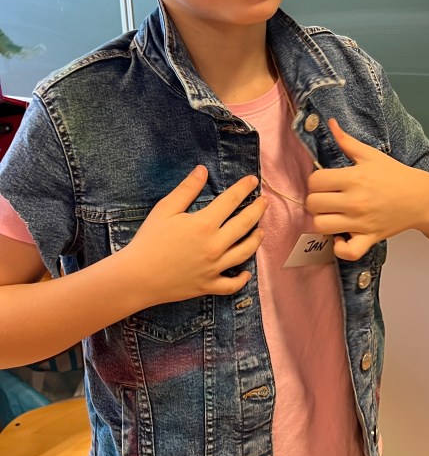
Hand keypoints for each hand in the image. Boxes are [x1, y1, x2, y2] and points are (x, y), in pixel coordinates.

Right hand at [120, 167, 266, 302]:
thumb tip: (203, 170)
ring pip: (245, 252)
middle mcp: (215, 245)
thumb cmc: (148, 240)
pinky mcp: (208, 285)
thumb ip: (187, 189)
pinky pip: (232, 285)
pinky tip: (246, 272)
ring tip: (261, 230)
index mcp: (204, 224)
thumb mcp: (165, 209)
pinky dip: (242, 279)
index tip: (253, 181)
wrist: (137, 277)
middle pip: (245, 224)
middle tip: (264, 202)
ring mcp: (214, 268)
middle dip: (257, 210)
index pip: (231, 201)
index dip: (244, 188)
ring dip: (256, 240)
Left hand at [306, 119, 428, 260]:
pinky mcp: (369, 238)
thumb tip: (330, 124)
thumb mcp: (371, 155)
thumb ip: (347, 141)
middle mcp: (355, 201)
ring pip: (321, 226)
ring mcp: (361, 222)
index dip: (315, 180)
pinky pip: (346, 251)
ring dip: (322, 220)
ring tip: (331, 214)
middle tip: (326, 198)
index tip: (324, 182)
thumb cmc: (396, 175)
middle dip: (315, 200)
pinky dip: (339, 247)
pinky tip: (341, 235)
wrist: (422, 198)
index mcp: (353, 178)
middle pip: (313, 204)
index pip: (315, 181)